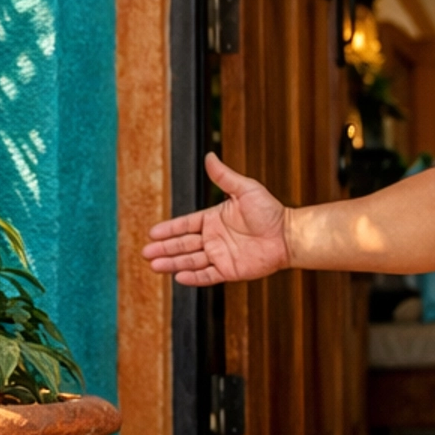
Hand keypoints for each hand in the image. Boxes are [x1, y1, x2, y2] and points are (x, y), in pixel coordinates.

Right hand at [143, 152, 290, 286]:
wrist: (288, 235)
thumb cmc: (270, 211)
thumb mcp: (245, 189)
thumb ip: (224, 177)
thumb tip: (209, 156)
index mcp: (213, 219)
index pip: (185, 225)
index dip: (169, 229)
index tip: (152, 233)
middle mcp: (214, 238)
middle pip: (183, 244)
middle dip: (164, 249)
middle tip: (146, 253)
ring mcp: (220, 255)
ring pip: (191, 261)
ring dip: (173, 263)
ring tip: (155, 265)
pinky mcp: (230, 270)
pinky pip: (208, 275)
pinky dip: (194, 277)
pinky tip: (179, 277)